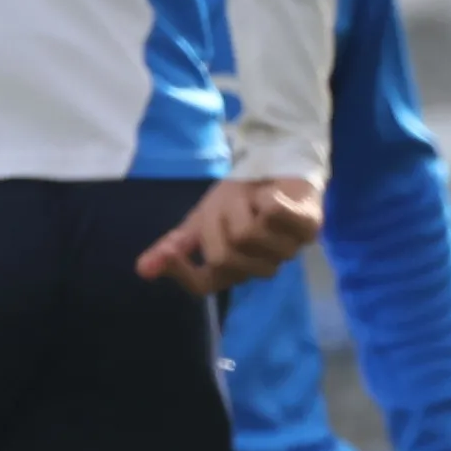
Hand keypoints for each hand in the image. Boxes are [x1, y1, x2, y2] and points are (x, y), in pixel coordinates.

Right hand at [139, 171, 322, 292]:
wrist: (276, 166)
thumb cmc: (240, 199)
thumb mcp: (201, 219)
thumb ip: (175, 245)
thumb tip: (140, 270)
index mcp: (233, 268)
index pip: (203, 284)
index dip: (182, 271)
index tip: (170, 250)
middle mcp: (259, 266)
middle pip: (224, 256)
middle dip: (220, 222)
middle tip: (231, 204)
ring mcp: (287, 250)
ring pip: (250, 235)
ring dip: (245, 207)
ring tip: (255, 199)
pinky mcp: (309, 229)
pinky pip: (277, 215)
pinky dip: (269, 198)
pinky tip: (274, 194)